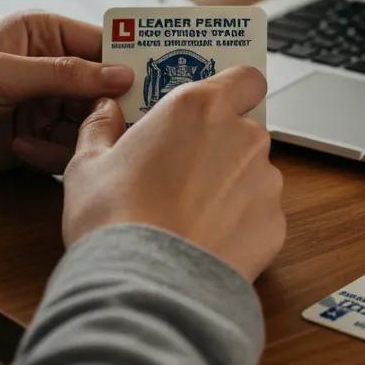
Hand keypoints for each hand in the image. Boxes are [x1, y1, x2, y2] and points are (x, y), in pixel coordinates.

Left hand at [0, 12, 132, 185]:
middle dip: (110, 104)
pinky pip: (65, 148)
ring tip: (62, 139)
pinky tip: (23, 150)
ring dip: (79, 133)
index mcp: (43, 35)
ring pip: (88, 121)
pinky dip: (53, 154)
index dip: (130, 58)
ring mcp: (41, 106)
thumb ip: (65, 75)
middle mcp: (48, 69)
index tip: (160, 74)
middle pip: (102, 86)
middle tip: (128, 119)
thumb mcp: (4, 74)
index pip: (102, 43)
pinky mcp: (33, 141)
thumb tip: (121, 75)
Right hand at [62, 67, 284, 281]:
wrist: (145, 286)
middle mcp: (243, 135)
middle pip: (246, 129)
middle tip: (185, 173)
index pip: (246, 78)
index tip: (215, 108)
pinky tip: (207, 242)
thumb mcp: (88, 165)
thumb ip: (102, 127)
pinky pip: (261, 215)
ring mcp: (266, 180)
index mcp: (201, 107)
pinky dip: (241, 226)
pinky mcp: (276, 223)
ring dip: (233, 186)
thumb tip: (105, 110)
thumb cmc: (114, 219)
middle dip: (223, 146)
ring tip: (190, 216)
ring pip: (254, 173)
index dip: (235, 91)